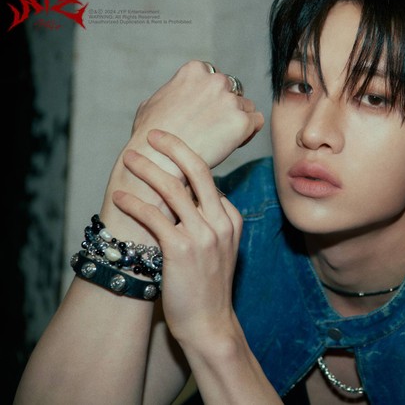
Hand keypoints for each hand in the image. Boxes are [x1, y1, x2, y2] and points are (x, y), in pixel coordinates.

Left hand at [113, 129, 240, 339]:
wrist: (210, 323)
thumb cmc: (209, 286)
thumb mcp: (221, 248)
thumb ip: (210, 221)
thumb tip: (186, 198)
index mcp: (232, 218)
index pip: (207, 180)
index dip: (184, 161)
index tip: (166, 149)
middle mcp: (221, 221)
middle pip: (198, 170)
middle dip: (173, 146)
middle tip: (153, 134)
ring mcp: (203, 234)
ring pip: (172, 188)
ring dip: (146, 169)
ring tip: (129, 158)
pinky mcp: (180, 249)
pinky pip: (154, 216)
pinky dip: (134, 203)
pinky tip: (120, 198)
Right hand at [127, 60, 264, 175]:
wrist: (158, 158)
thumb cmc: (150, 135)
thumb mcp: (153, 102)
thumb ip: (172, 92)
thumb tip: (175, 95)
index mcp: (194, 71)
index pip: (214, 77)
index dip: (211, 96)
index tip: (204, 113)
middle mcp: (215, 81)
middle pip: (232, 90)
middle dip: (226, 106)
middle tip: (214, 128)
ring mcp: (230, 101)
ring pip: (246, 106)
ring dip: (237, 120)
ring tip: (221, 139)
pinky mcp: (242, 122)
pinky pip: (256, 121)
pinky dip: (249, 132)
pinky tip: (233, 143)